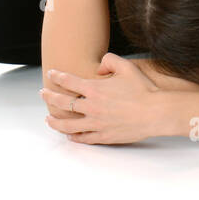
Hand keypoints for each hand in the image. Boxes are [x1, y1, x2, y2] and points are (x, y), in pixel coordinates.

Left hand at [41, 53, 166, 144]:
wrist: (155, 112)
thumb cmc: (143, 89)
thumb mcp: (127, 66)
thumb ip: (109, 61)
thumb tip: (98, 69)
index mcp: (95, 89)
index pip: (68, 82)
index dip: (57, 77)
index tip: (51, 74)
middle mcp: (91, 107)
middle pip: (62, 103)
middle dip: (50, 97)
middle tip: (43, 93)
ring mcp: (96, 124)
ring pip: (67, 125)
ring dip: (55, 122)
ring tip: (48, 119)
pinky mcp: (103, 136)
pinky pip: (83, 138)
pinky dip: (74, 137)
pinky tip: (69, 135)